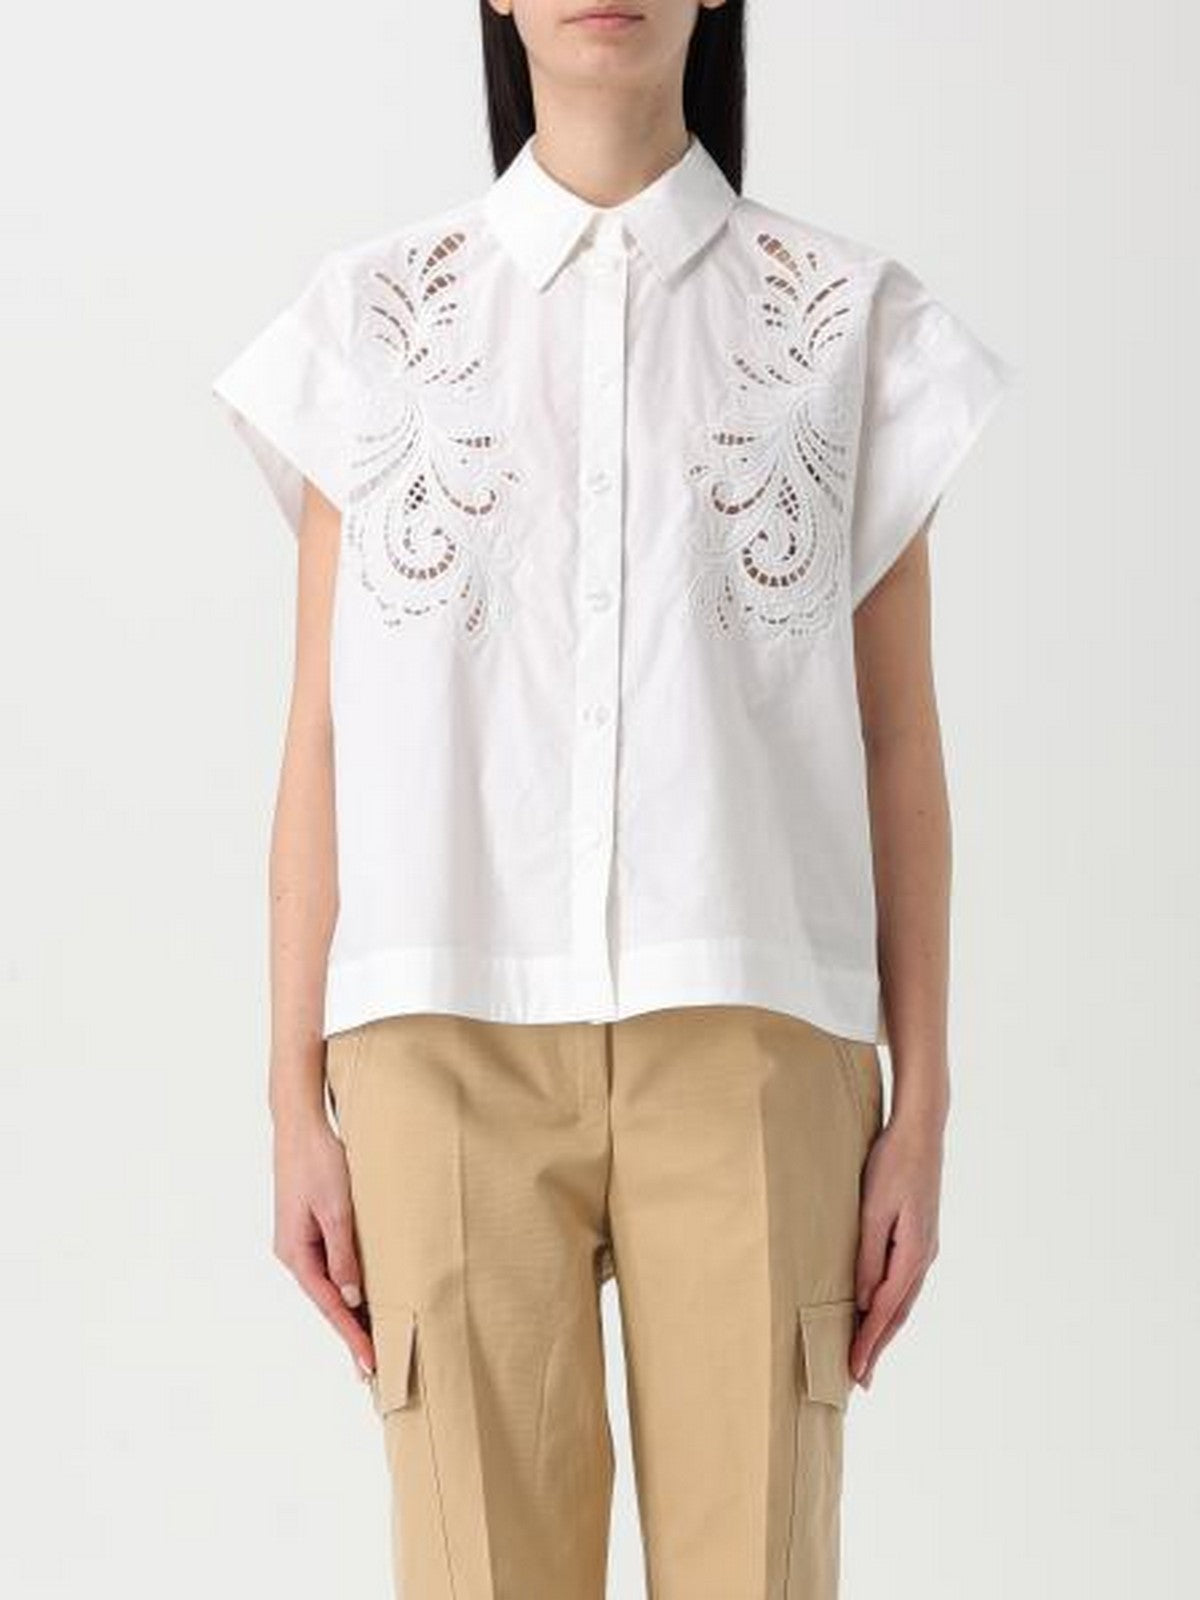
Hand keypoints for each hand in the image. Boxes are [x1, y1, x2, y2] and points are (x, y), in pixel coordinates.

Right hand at [272, 1111, 375, 1380]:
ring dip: (348, 1312)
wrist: (300, 1125)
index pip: (329, 1306)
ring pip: (328, 1286)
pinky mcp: (309, 1228)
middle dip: (349, 1333)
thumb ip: (343, 1254)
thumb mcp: (336, 1209)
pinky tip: (359, 1297)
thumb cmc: (319, 1162)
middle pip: (326, 1302)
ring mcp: (300, 1241)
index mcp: (295, 1253)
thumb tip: (350, 1297)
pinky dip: (345, 1286)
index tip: (369, 1364)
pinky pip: (329, 1266)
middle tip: (373, 1366)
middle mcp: (293, 1253)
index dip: (351, 1336)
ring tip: (370, 1341)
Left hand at [850, 1111, 944, 1386]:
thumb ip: (867, 1256)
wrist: (921, 1131)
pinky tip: (881, 1310)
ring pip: (903, 1300)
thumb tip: (860, 1300)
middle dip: (878, 1347)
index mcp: (913, 1254)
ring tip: (867, 1354)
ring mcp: (925, 1248)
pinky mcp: (921, 1237)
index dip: (867, 1343)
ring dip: (885, 1330)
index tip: (854, 1372)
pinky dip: (891, 1305)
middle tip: (859, 1379)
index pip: (884, 1311)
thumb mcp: (873, 1210)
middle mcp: (924, 1257)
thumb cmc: (892, 1164)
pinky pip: (904, 1283)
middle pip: (898, 1314)